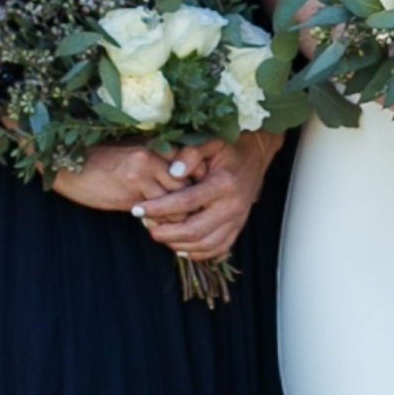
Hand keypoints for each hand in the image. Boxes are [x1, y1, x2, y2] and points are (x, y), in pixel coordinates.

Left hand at [87, 132, 278, 263]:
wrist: (256, 155)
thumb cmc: (228, 147)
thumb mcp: (210, 141)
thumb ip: (190, 153)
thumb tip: (173, 172)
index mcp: (224, 183)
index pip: (186, 202)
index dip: (159, 208)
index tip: (138, 208)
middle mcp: (232, 206)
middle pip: (194, 231)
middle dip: (165, 232)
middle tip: (145, 225)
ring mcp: (237, 219)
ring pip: (204, 245)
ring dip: (178, 244)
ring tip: (158, 234)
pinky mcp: (238, 227)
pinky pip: (217, 249)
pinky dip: (197, 253)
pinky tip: (179, 247)